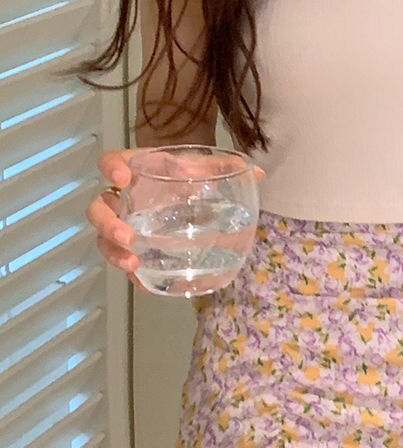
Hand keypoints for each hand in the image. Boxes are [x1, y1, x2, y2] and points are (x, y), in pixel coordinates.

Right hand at [86, 147, 264, 293]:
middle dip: (107, 223)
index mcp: (136, 170)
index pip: (111, 162)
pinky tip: (145, 285)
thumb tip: (258, 174)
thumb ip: (225, 167)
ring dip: (114, 253)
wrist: (187, 187)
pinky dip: (134, 276)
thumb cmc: (189, 173)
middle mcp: (124, 198)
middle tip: (127, 235)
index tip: (122, 178)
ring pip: (105, 239)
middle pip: (99, 208)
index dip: (110, 168)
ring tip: (132, 264)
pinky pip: (126, 261)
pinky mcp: (135, 247)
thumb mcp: (204, 167)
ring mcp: (126, 223)